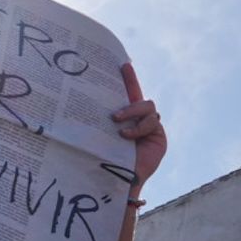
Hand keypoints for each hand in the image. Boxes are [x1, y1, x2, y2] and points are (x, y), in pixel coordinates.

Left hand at [112, 64, 166, 187]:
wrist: (120, 178)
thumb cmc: (105, 158)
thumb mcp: (102, 135)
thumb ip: (102, 121)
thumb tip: (82, 105)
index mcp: (123, 117)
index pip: (126, 93)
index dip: (128, 78)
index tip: (123, 62)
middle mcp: (137, 119)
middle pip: (138, 95)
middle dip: (130, 86)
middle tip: (114, 90)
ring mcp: (149, 126)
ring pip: (147, 106)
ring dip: (131, 112)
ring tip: (116, 122)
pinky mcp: (158, 134)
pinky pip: (151, 121)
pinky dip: (138, 127)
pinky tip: (126, 136)